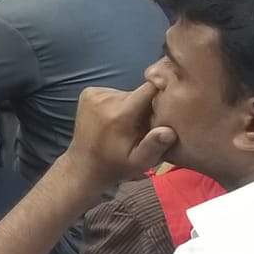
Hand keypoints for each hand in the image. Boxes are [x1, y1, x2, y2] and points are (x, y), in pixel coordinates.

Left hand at [61, 82, 176, 188]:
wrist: (84, 165)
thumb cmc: (116, 166)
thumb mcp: (139, 162)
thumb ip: (154, 146)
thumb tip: (168, 131)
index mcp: (120, 113)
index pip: (150, 88)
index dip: (163, 91)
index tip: (169, 103)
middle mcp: (106, 99)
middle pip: (140, 92)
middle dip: (147, 106)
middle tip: (146, 125)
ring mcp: (94, 93)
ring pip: (127, 93)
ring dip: (133, 106)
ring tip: (130, 125)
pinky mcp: (88, 92)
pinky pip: (114, 93)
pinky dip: (119, 104)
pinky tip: (116, 119)